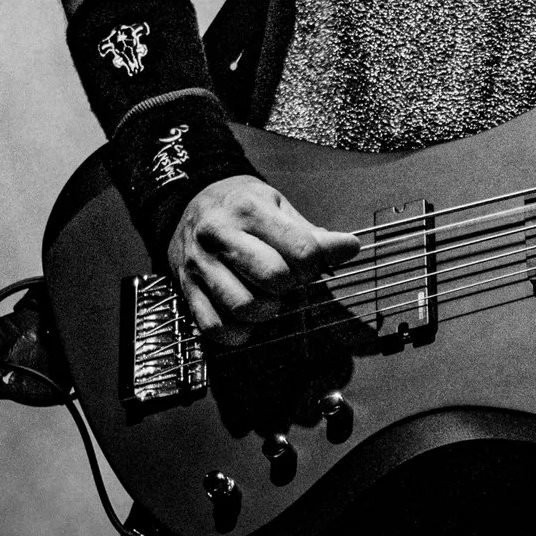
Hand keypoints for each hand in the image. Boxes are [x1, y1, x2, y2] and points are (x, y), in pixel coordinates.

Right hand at [168, 176, 360, 341]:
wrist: (189, 202)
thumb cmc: (241, 206)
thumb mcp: (277, 206)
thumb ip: (311, 233)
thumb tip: (350, 247)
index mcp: (249, 210)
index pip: (300, 249)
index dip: (315, 265)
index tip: (311, 264)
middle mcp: (220, 235)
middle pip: (273, 278)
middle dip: (291, 286)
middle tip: (289, 281)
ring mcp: (200, 264)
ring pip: (243, 306)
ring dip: (266, 312)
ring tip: (268, 300)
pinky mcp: (186, 289)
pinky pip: (213, 326)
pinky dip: (236, 332)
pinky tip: (246, 319)